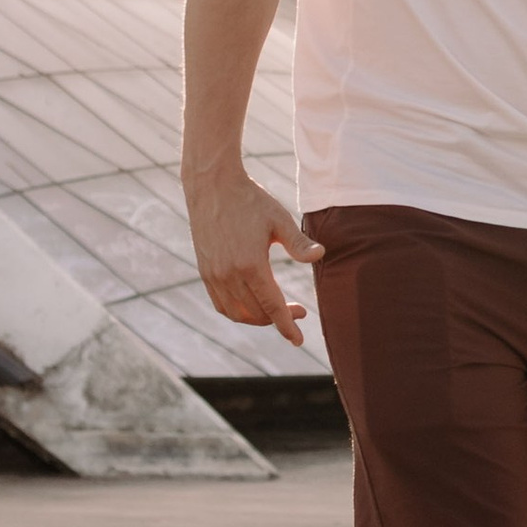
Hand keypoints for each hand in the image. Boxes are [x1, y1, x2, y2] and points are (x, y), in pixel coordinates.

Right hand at [183, 159, 322, 345]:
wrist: (212, 186)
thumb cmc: (250, 200)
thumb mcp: (279, 219)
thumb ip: (299, 243)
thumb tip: (321, 256)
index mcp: (250, 265)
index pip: (272, 306)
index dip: (287, 325)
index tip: (299, 340)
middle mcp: (229, 275)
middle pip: (256, 313)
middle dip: (278, 319)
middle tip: (299, 311)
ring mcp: (213, 275)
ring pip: (237, 313)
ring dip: (258, 318)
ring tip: (278, 310)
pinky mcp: (205, 272)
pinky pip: (221, 304)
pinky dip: (238, 312)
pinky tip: (253, 304)